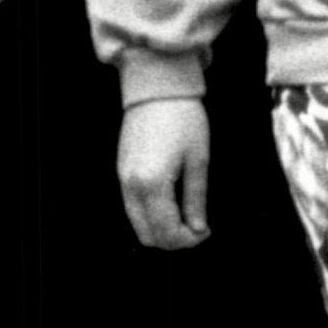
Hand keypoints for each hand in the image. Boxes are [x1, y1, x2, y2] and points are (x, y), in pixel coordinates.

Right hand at [117, 95, 213, 251]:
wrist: (156, 87)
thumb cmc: (184, 119)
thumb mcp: (198, 160)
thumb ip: (196, 199)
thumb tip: (198, 229)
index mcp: (153, 184)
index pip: (167, 231)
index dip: (189, 240)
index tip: (206, 231)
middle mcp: (132, 185)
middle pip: (148, 235)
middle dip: (173, 240)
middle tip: (196, 229)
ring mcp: (122, 178)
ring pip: (137, 223)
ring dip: (160, 229)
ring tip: (185, 218)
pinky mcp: (121, 170)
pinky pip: (132, 206)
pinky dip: (150, 215)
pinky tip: (170, 204)